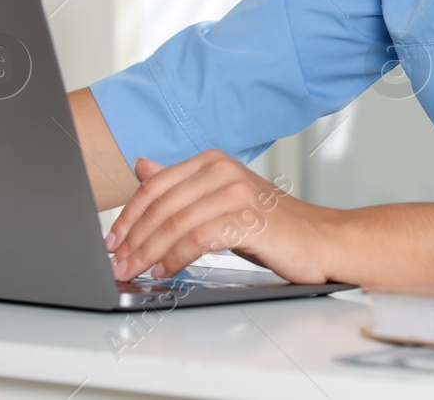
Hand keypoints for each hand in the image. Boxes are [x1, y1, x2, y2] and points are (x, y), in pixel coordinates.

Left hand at [104, 149, 341, 283]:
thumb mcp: (219, 199)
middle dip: (133, 239)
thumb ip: (181, 185)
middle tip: (116, 264)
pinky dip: (174, 259)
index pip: (154, 186)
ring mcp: (234, 191)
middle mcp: (221, 169)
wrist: (321, 240)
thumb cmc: (271, 225)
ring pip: (174, 224)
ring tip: (134, 272)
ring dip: (147, 253)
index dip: (128, 216)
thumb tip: (142, 166)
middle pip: (160, 206)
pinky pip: (196, 240)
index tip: (112, 241)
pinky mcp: (246, 217)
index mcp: (210, 160)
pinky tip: (164, 271)